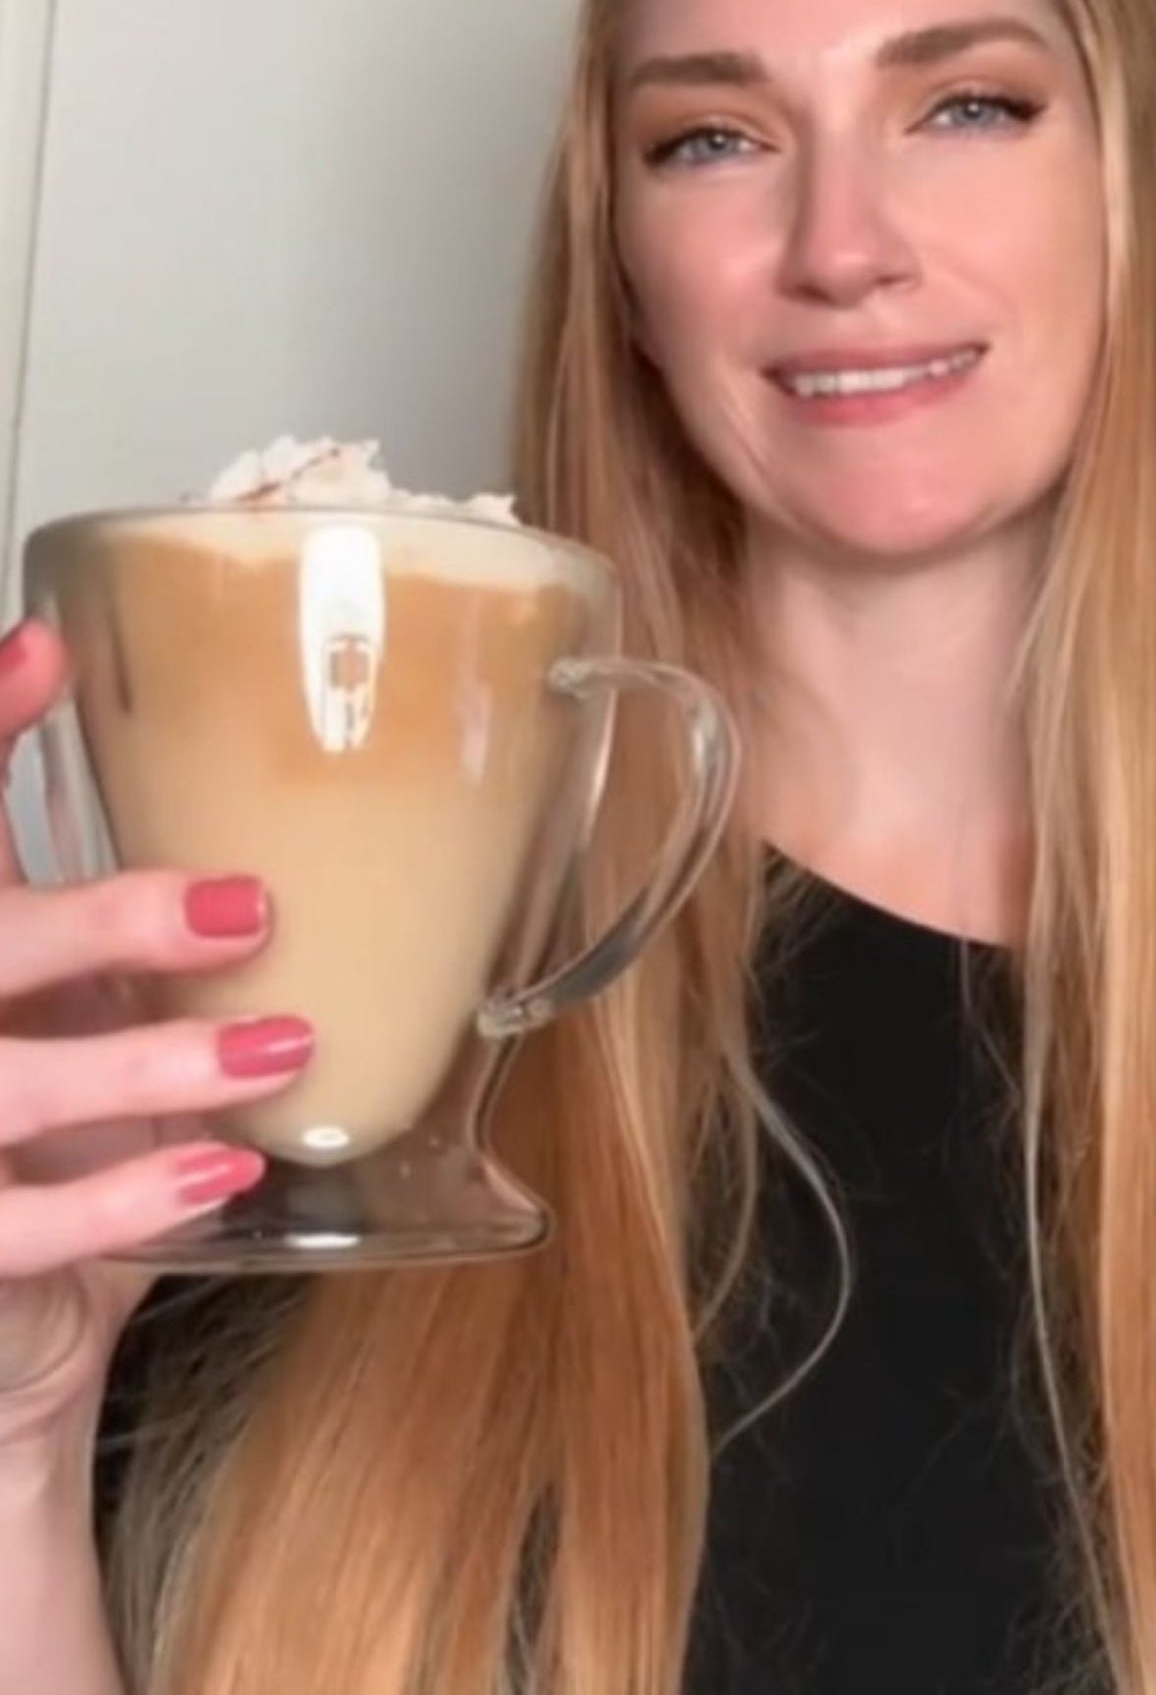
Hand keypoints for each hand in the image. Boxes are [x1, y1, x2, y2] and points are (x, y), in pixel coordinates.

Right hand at [0, 619, 311, 1454]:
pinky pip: (16, 1226)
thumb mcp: (98, 1028)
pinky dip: (122, 1197)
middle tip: (251, 910)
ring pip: (1, 1085)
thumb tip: (292, 864)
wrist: (7, 1341)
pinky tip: (222, 1169)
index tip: (45, 649)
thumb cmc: (65, 1155)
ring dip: (146, 1061)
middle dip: (99, 920)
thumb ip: (150, 952)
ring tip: (282, 1050)